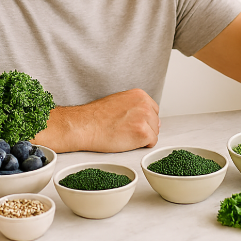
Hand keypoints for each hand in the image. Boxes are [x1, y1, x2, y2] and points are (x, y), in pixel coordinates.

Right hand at [33, 88, 159, 152]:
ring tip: (125, 135)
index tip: (133, 124)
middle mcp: (144, 104)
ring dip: (143, 137)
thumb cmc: (96, 116)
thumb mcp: (119, 101)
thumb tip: (144, 116)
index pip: (153, 110)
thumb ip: (134, 106)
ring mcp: (145, 117)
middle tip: (127, 131)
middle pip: (155, 121)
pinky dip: (142, 145)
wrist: (86, 125)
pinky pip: (152, 142)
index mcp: (139, 94)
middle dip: (145, 128)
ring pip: (154, 132)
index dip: (144, 120)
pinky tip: (128, 141)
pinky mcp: (143, 132)